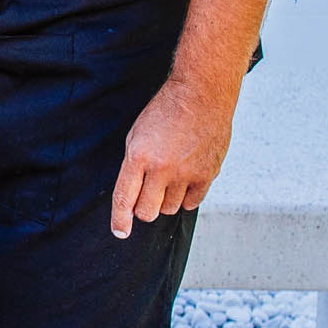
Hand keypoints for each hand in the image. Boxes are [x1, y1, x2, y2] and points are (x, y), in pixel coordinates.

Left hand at [110, 74, 236, 237]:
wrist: (201, 95)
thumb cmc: (165, 112)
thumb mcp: (136, 135)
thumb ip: (133, 166)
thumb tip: (133, 196)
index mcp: (139, 157)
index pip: (125, 198)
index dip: (120, 219)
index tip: (120, 232)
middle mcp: (162, 168)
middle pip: (147, 211)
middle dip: (143, 208)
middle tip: (147, 194)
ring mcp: (187, 173)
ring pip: (170, 209)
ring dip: (165, 200)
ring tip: (168, 178)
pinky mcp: (207, 175)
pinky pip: (192, 203)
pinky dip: (185, 197)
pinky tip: (184, 180)